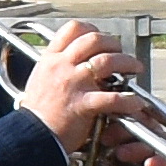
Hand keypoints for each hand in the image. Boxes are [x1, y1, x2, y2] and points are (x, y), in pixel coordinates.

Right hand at [20, 23, 146, 155]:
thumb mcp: (40, 79)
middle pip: (94, 40)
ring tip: (135, 68)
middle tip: (121, 52)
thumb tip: (75, 62)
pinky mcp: (83, 104)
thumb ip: (57, 67)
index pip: (73, 29)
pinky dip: (129, 100)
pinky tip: (136, 103)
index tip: (101, 38)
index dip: (92, 30)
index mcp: (51, 59)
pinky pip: (112, 98)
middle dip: (113, 43)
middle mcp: (62, 66)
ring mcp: (73, 84)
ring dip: (126, 62)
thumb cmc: (37, 113)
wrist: (30, 136)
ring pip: (107, 61)